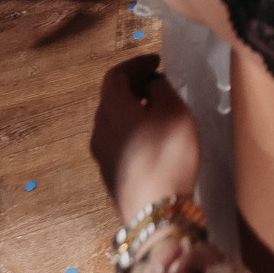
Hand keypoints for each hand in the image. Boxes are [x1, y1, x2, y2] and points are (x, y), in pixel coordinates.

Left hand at [89, 54, 198, 220]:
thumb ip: (161, 90)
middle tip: (156, 82)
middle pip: (111, 97)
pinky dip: (131, 128)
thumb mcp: (174, 112)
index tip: (156, 61)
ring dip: (131, 108)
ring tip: (155, 109)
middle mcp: (99, 128)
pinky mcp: (109, 173)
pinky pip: (117, 139)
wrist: (153, 212)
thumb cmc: (166, 156)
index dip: (135, 64)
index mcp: (112, 109)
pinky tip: (150, 137)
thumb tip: (152, 84)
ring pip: (113, 120)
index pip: (115, 75)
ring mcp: (101, 154)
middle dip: (133, 85)